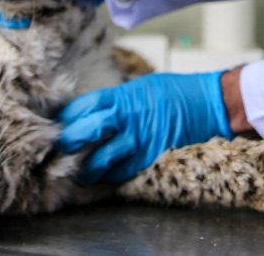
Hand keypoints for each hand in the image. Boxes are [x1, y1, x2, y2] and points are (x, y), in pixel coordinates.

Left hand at [56, 71, 232, 184]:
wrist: (207, 102)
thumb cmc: (174, 92)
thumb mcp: (140, 87)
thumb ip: (115, 101)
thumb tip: (90, 113)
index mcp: (121, 96)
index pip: (81, 107)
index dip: (64, 118)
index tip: (56, 125)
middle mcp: (126, 117)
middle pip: (83, 132)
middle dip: (67, 143)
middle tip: (60, 150)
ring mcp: (138, 139)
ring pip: (99, 160)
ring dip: (86, 168)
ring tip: (81, 171)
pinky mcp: (150, 155)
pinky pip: (122, 171)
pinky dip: (111, 176)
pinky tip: (106, 175)